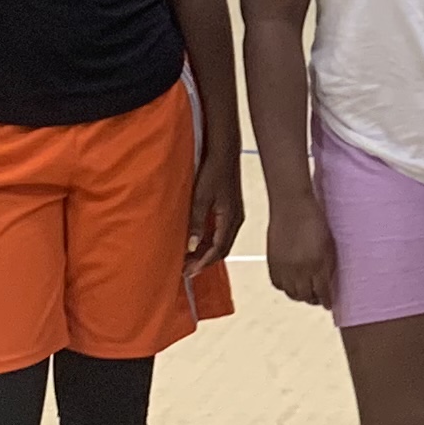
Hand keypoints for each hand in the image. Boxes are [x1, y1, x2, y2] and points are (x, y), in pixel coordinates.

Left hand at [186, 151, 244, 271]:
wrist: (224, 153)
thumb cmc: (214, 171)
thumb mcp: (201, 198)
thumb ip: (196, 223)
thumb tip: (191, 246)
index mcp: (231, 219)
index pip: (218, 250)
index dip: (203, 263)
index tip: (189, 272)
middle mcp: (236, 220)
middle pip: (221, 249)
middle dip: (204, 262)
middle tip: (187, 271)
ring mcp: (235, 215)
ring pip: (221, 242)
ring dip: (206, 253)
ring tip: (190, 260)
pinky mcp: (231, 210)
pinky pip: (221, 233)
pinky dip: (210, 242)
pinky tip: (198, 243)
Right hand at [265, 194, 339, 311]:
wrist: (292, 205)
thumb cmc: (315, 219)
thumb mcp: (329, 244)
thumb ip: (328, 265)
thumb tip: (328, 282)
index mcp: (317, 263)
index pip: (323, 292)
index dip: (327, 300)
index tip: (329, 304)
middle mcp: (299, 269)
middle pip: (306, 296)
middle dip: (313, 299)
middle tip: (318, 298)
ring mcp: (284, 266)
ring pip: (291, 293)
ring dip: (299, 295)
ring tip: (305, 291)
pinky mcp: (272, 262)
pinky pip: (278, 284)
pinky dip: (285, 287)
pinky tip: (291, 283)